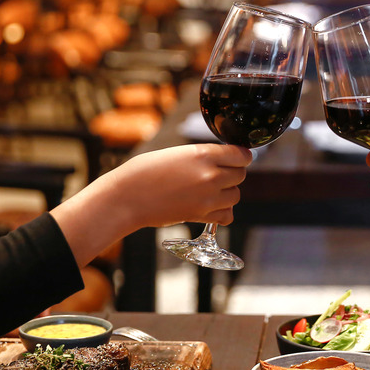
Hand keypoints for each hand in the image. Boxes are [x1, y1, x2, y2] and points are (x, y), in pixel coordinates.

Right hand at [111, 143, 252, 226]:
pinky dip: (222, 212)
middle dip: (232, 174)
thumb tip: (223, 161)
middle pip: (241, 175)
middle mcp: (210, 176)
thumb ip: (203, 156)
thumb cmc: (145, 172)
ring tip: (210, 190)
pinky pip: (227, 215)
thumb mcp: (177, 153)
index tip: (236, 158)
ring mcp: (208, 198)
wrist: (127, 197)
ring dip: (227, 193)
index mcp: (203, 154)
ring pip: (236, 195)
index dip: (241, 156)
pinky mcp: (201, 216)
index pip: (242, 155)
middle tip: (217, 174)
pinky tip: (210, 207)